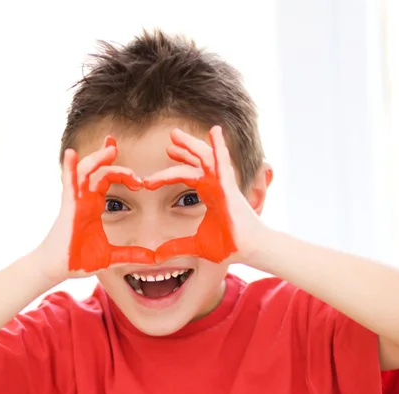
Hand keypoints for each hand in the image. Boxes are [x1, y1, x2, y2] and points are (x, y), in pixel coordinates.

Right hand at [34, 136, 154, 283]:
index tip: (135, 171)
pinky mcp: (67, 209)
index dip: (118, 169)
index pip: (105, 178)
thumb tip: (152, 258)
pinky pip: (68, 184)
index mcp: (92, 206)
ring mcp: (74, 202)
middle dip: (105, 155)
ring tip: (111, 148)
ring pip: (85, 171)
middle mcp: (83, 200)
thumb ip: (130, 254)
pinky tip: (72, 154)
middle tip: (116, 145)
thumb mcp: (110, 257)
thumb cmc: (77, 260)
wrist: (57, 269)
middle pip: (95, 169)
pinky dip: (69, 168)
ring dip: (97, 158)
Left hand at [143, 126, 265, 264]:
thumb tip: (158, 256)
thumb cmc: (229, 245)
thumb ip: (177, 247)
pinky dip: (219, 146)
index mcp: (210, 195)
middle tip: (169, 143)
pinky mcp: (230, 186)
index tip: (149, 181)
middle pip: (197, 161)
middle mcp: (216, 185)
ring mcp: (223, 184)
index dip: (168, 176)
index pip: (187, 177)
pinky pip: (223, 162)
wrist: (248, 249)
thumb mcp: (196, 246)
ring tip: (175, 135)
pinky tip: (215, 131)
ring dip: (191, 145)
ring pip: (206, 157)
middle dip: (183, 151)